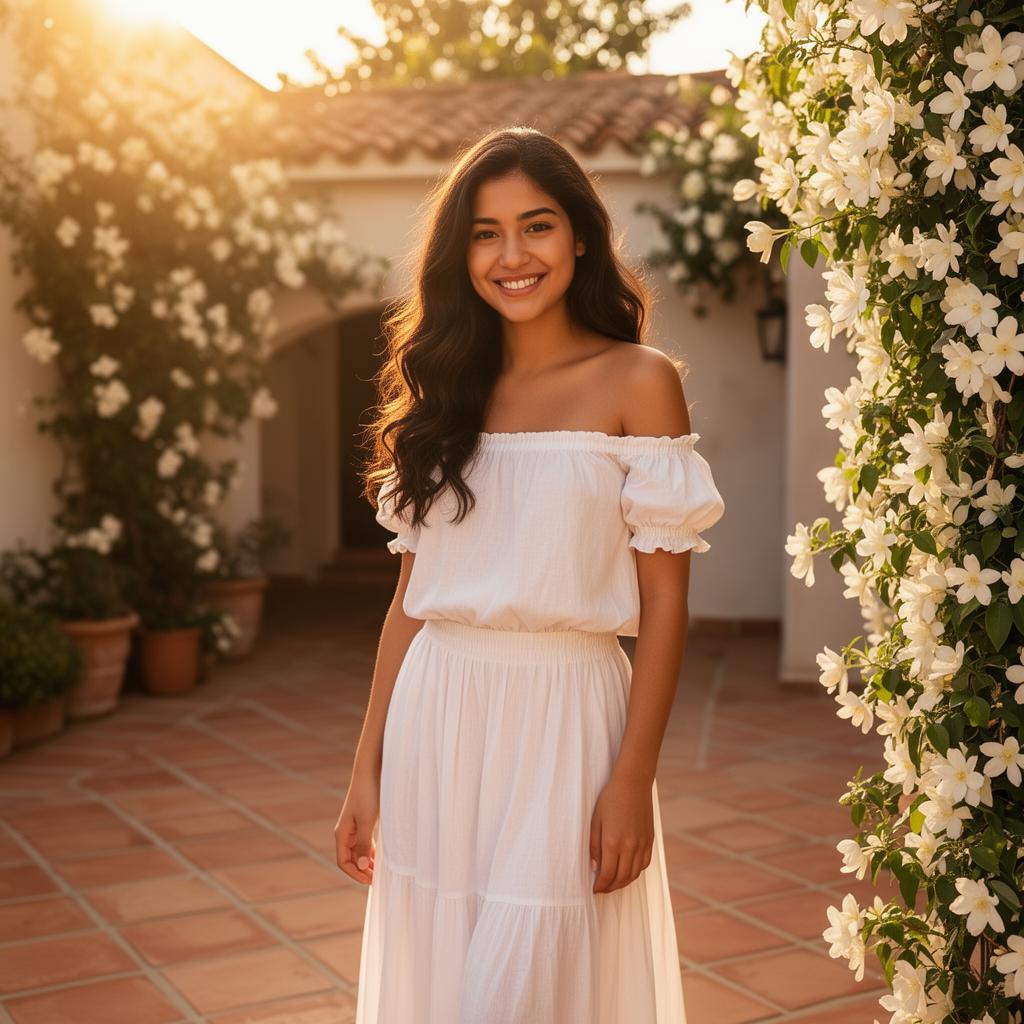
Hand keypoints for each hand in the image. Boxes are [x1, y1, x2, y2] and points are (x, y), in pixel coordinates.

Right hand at [334, 771, 379, 885]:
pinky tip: (381, 856)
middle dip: (361, 870)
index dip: (355, 874)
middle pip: (351, 858)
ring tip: (380, 871)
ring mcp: (354, 826)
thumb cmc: (367, 794)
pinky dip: (371, 850)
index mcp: (342, 833)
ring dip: (367, 862)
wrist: (370, 771)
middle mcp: (346, 832)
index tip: (370, 881)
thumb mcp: (366, 822)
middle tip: (377, 880)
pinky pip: (365, 841)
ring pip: (358, 850)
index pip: (343, 862)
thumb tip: (362, 867)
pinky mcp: (363, 820)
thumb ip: (364, 845)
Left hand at [589, 772, 654, 893]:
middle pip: (621, 878)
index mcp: (612, 842)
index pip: (607, 874)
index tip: (594, 889)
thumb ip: (594, 846)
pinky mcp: (650, 840)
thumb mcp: (595, 820)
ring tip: (613, 883)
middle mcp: (629, 846)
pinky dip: (636, 872)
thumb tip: (594, 867)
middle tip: (602, 889)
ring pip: (634, 874)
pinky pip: (644, 864)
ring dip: (623, 882)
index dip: (601, 886)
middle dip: (610, 887)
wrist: (633, 783)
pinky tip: (628, 871)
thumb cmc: (610, 799)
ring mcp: (642, 844)